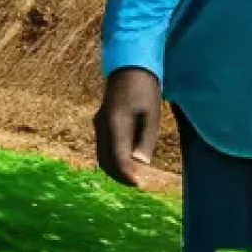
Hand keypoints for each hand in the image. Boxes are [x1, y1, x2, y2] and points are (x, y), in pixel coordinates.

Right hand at [93, 67, 161, 187]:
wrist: (129, 65)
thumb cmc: (144, 88)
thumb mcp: (151, 113)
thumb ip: (146, 140)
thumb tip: (140, 164)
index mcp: (116, 124)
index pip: (118, 158)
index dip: (127, 175)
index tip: (139, 185)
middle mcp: (102, 126)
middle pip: (106, 161)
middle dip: (120, 176)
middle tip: (138, 184)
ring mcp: (99, 124)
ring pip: (102, 156)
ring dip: (115, 169)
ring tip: (133, 176)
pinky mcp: (100, 122)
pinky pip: (103, 147)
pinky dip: (112, 158)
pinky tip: (127, 161)